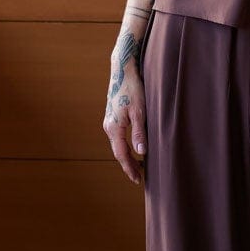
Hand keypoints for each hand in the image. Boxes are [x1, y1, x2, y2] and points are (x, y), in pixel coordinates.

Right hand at [103, 56, 148, 182]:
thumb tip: (141, 152)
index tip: (137, 180)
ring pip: (117, 145)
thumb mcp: (140, 111)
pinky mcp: (112, 116)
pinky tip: (133, 147)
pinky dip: (125, 146)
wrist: (123, 70)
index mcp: (114, 127)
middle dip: (128, 165)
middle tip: (139, 177)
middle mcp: (108, 126)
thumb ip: (140, 133)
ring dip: (127, 156)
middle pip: (118, 152)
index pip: (122, 154)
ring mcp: (108, 121)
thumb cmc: (133, 88)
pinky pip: (118, 137)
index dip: (130, 168)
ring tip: (139, 165)